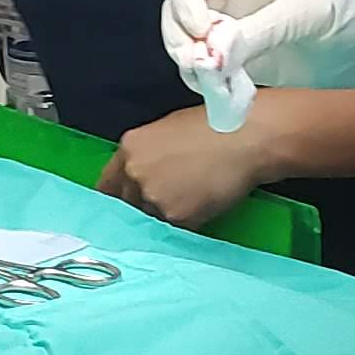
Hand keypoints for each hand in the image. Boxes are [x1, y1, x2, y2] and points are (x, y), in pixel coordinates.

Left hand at [99, 108, 269, 230]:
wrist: (248, 136)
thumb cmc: (216, 125)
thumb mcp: (168, 130)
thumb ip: (147, 154)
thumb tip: (145, 174)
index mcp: (129, 148)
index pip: (107, 186)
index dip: (118, 197)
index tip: (124, 206)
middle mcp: (134, 173)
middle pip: (126, 205)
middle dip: (142, 207)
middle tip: (167, 203)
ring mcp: (153, 196)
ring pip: (150, 219)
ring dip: (165, 216)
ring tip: (192, 200)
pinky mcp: (176, 216)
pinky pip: (175, 229)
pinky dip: (187, 223)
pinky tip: (204, 205)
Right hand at [160, 0, 354, 128]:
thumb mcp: (310, 12)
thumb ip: (260, 31)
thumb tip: (211, 54)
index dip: (184, 1)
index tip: (204, 32)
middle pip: (179, 12)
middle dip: (181, 38)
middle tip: (202, 68)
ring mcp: (241, 31)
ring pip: (191, 46)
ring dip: (192, 65)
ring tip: (217, 85)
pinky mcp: (253, 63)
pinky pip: (214, 73)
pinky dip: (211, 86)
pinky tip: (229, 97)